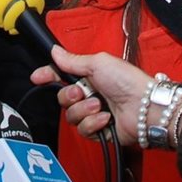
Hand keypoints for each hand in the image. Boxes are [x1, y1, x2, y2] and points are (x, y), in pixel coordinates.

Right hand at [31, 47, 153, 145]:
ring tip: (100, 105)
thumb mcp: (98, 63)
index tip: (38, 77)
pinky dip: (94, 123)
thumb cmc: (127, 81)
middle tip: (81, 93)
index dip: (48, 76)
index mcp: (90, 76)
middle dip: (69, 96)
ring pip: (71, 116)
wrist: (143, 106)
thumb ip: (73, 60)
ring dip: (84, 110)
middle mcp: (91, 94)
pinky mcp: (99, 130)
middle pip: (62, 98)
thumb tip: (55, 51)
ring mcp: (94, 113)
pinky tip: (107, 118)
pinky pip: (83, 130)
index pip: (62, 76)